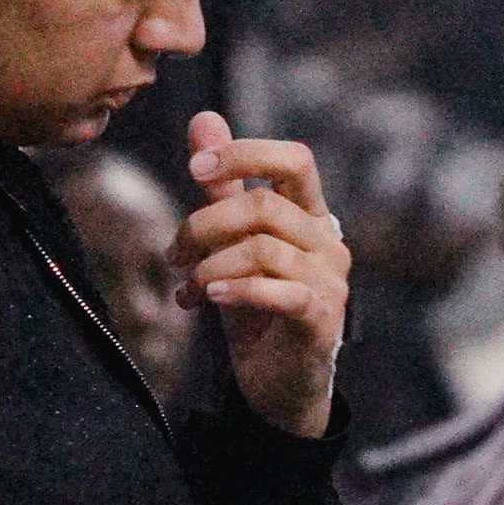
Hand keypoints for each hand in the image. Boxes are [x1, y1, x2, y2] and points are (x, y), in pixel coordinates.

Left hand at [175, 113, 350, 437]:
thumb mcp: (230, 245)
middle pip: (265, 206)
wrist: (276, 385)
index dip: (245, 154)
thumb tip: (204, 119)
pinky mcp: (320, 319)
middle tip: (173, 253)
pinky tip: (204, 299)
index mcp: (312, 216)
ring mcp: (330, 282)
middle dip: (205, 224)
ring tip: (186, 288)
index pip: (295, 160)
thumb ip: (222, 187)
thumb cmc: (256, 311)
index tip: (196, 168)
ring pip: (263, 248)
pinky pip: (276, 290)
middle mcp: (329, 243)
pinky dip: (232, 289)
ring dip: (208, 265)